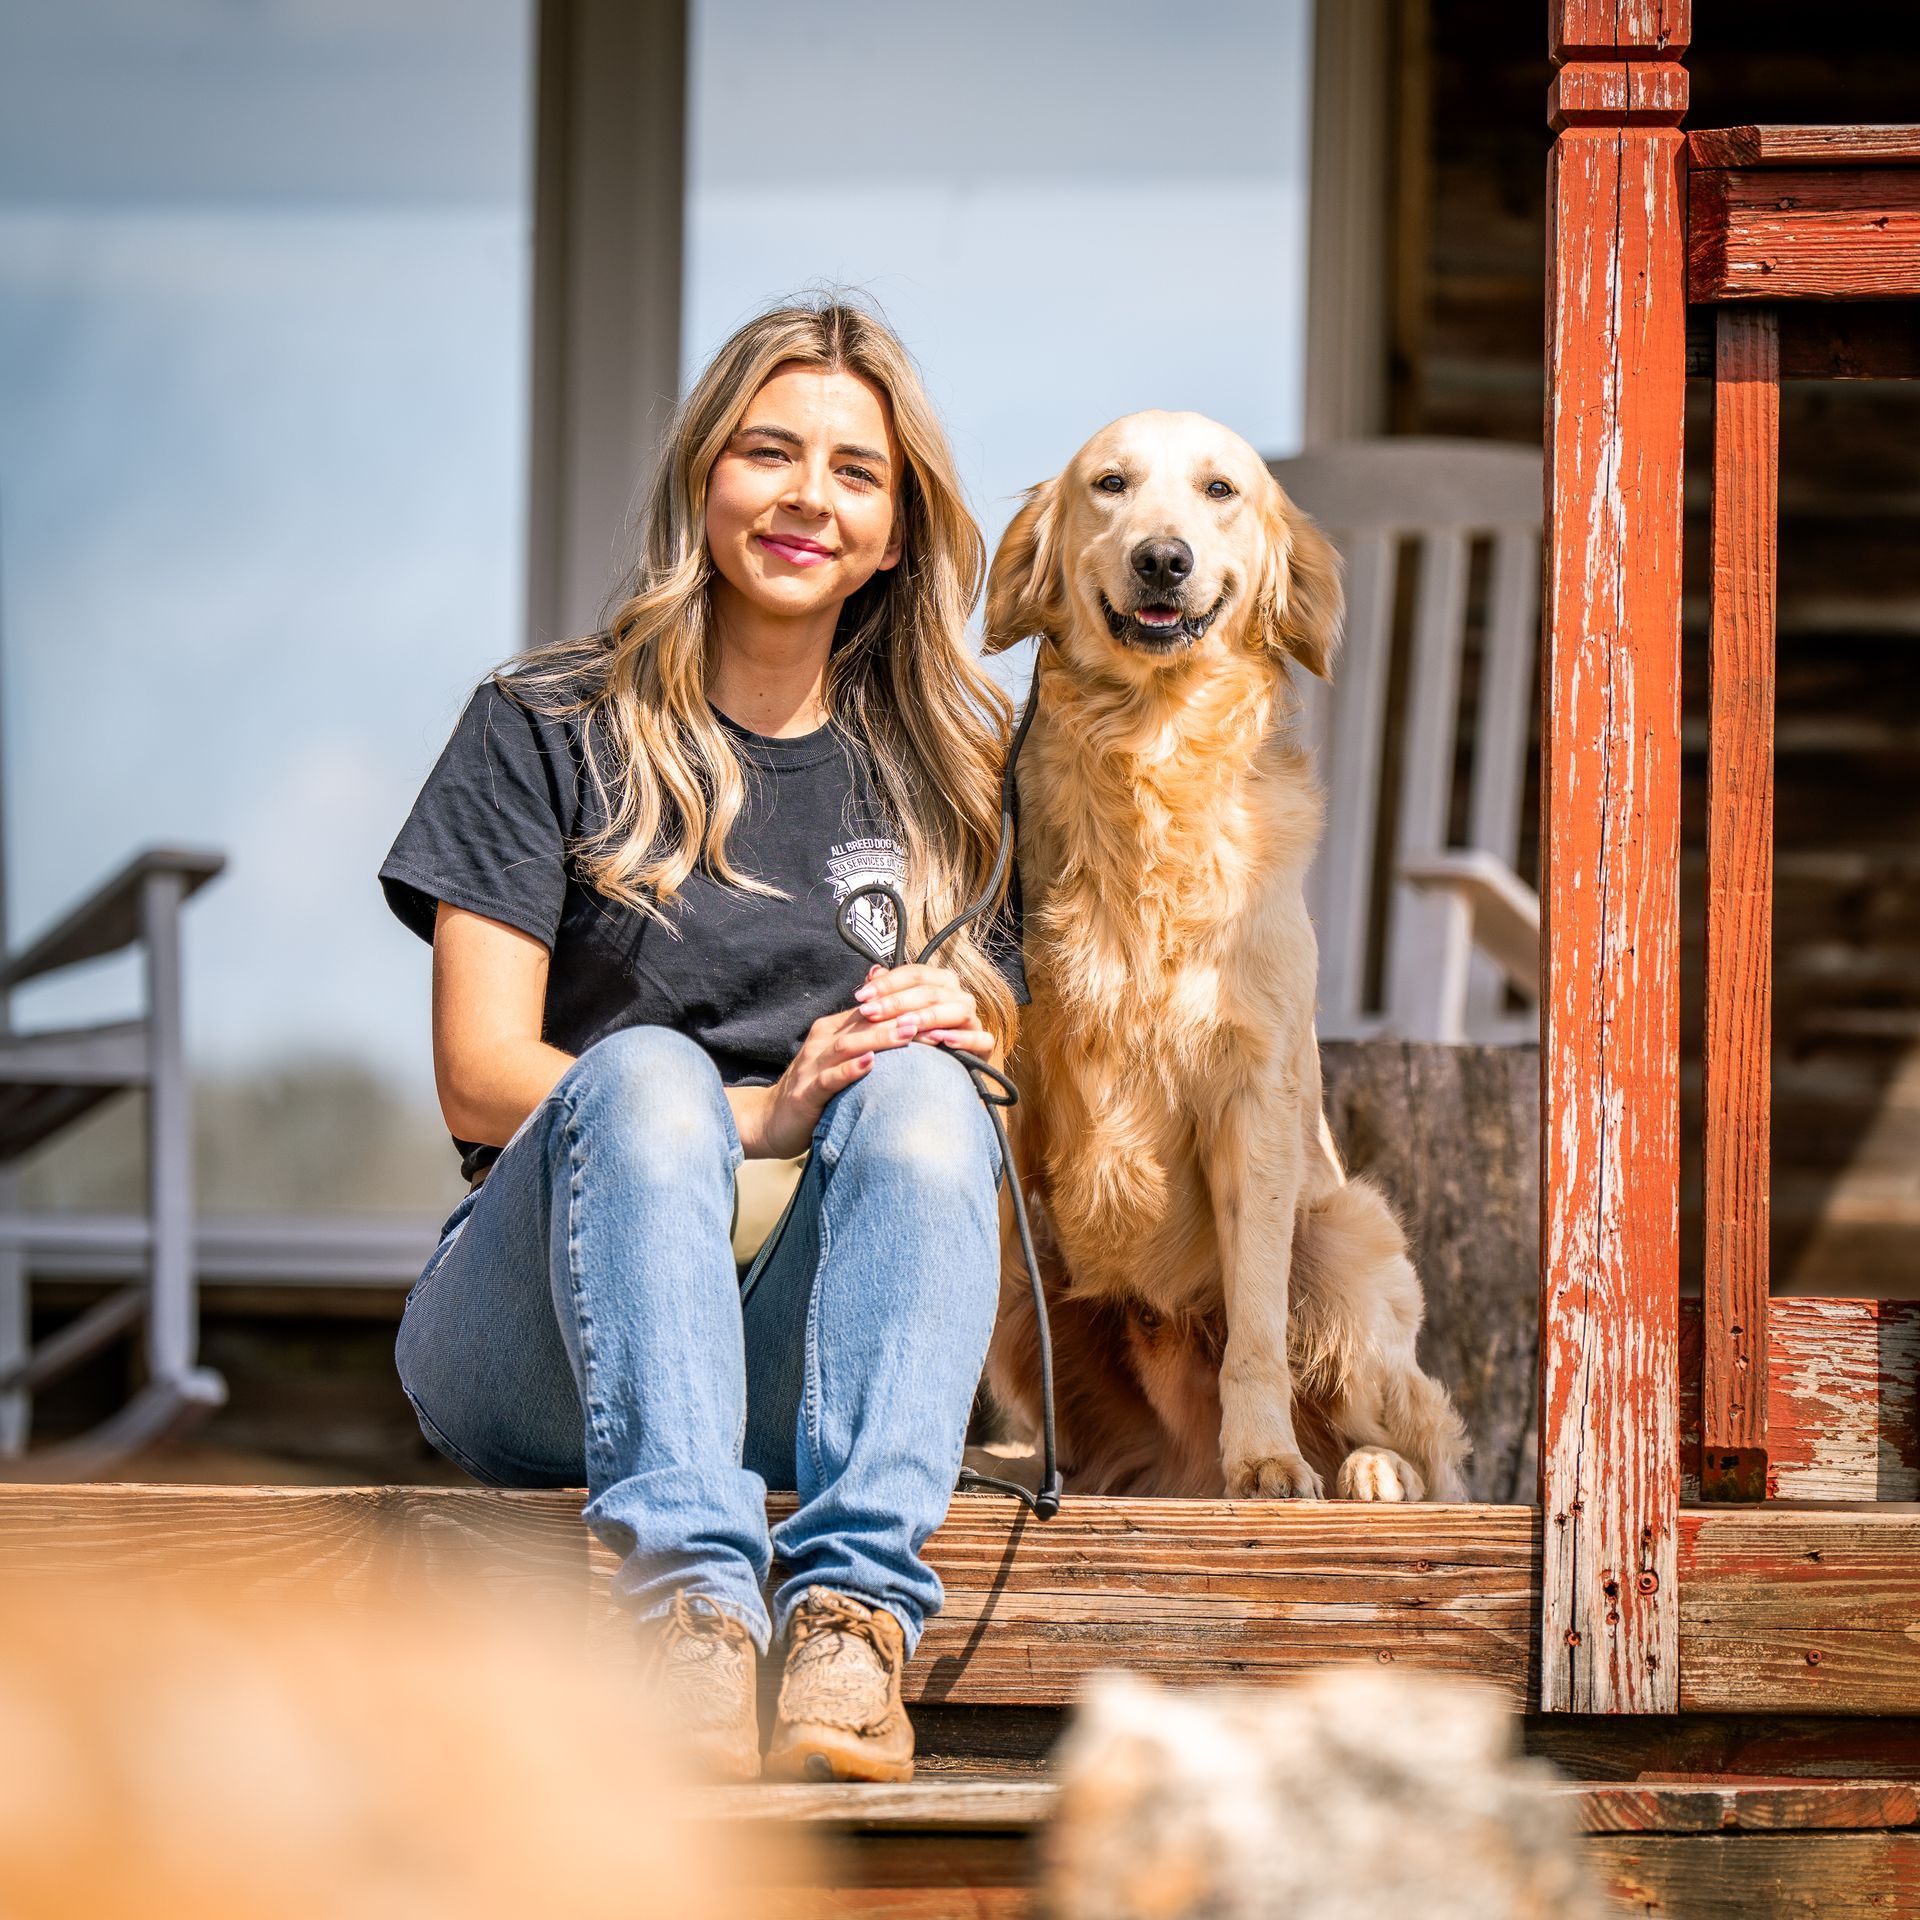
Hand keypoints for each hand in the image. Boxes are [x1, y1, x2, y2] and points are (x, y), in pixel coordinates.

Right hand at [734, 995, 913, 1160]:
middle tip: (931, 1013)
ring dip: (879, 1038)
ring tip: (908, 1032)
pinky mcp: (806, 1093)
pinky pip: (829, 1078)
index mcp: (831, 1030)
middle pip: (863, 1022)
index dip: (903, 1006)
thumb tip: (893, 1009)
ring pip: (848, 1045)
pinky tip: (869, 1064)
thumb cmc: (813, 1088)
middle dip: (898, 1016)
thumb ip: (863, 1035)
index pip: (872, 1011)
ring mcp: (812, 1066)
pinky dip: (849, 1070)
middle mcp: (822, 1042)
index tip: (936, 1005)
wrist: (769, 1120)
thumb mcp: (838, 1057)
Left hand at [852, 961, 991, 1061]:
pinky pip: (980, 1039)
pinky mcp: (984, 1045)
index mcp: (941, 983)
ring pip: (958, 1011)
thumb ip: (886, 994)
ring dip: (929, 1017)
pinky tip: (941, 1041)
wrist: (941, 1073)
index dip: (887, 983)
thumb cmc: (914, 1038)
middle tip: (870, 1013)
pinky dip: (963, 1039)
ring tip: (904, 1026)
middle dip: (898, 1002)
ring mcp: (973, 1020)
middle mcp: (959, 997)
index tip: (860, 997)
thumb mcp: (896, 1016)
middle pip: (932, 992)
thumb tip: (872, 972)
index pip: (915, 974)